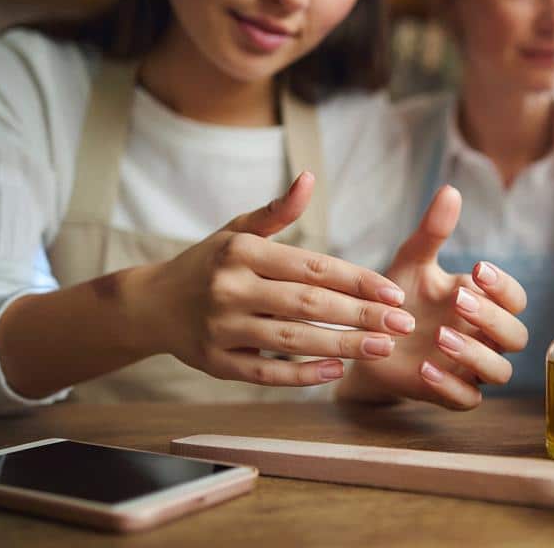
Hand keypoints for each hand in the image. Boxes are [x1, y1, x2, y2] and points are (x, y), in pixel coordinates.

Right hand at [132, 172, 412, 386]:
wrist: (151, 305)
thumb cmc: (208, 263)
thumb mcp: (237, 230)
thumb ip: (279, 211)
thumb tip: (311, 178)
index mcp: (241, 252)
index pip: (312, 267)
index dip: (357, 280)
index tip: (393, 292)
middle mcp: (230, 289)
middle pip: (308, 304)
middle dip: (361, 316)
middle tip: (402, 325)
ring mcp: (222, 329)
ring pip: (292, 340)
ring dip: (342, 346)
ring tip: (382, 348)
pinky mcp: (216, 364)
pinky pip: (266, 373)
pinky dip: (303, 375)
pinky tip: (336, 372)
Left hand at [339, 185, 528, 409]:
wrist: (364, 339)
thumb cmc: (397, 298)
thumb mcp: (411, 262)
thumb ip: (433, 232)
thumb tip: (451, 190)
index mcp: (483, 303)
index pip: (515, 298)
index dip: (503, 287)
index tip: (477, 269)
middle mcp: (484, 338)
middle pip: (516, 336)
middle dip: (492, 319)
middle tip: (459, 300)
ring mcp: (470, 369)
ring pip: (499, 371)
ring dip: (475, 353)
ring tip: (440, 335)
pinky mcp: (449, 395)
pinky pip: (467, 400)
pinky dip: (450, 386)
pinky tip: (425, 368)